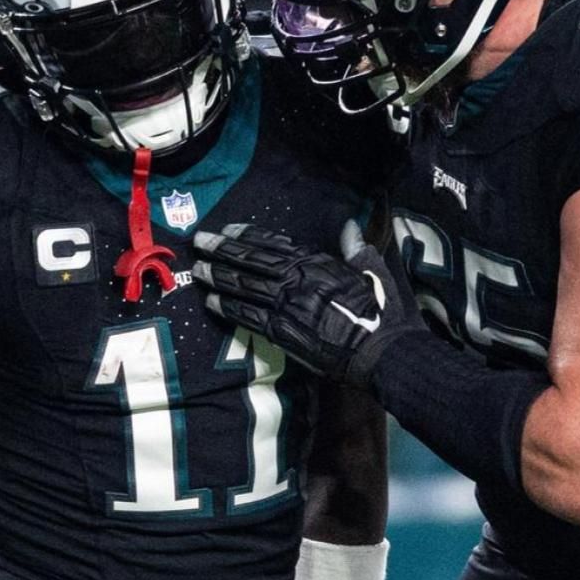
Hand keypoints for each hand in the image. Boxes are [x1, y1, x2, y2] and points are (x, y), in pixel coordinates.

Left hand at [192, 222, 418, 385]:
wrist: (381, 352)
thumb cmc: (381, 313)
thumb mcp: (374, 272)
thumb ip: (356, 249)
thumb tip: (349, 227)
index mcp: (318, 263)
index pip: (275, 244)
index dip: (249, 235)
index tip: (228, 229)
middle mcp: (298, 279)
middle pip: (252, 261)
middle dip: (223, 250)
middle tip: (199, 241)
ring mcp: (288, 306)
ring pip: (245, 286)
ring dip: (218, 276)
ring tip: (197, 269)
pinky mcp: (283, 333)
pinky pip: (248, 316)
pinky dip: (227, 307)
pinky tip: (210, 301)